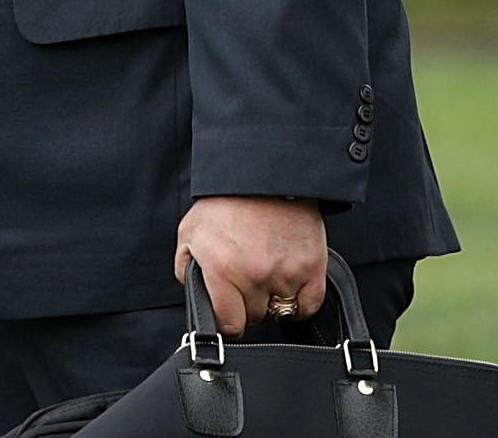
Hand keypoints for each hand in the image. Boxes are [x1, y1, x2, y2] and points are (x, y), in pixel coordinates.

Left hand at [175, 196, 326, 335]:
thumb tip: (197, 296)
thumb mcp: (190, 231)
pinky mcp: (312, 266)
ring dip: (274, 298)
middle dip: (249, 303)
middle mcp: (255, 275)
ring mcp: (286, 272)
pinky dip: (301, 301)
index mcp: (223, 270)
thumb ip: (186, 269)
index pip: (229, 325)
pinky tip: (292, 285)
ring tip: (269, 272)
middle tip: (249, 278)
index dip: (228, 320)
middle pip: (254, 317)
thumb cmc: (227, 201)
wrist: (266, 172)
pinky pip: (309, 305)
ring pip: (280, 311)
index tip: (231, 312)